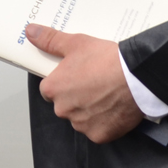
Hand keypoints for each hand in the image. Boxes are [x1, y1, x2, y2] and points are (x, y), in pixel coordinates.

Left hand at [27, 24, 143, 143]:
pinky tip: (114, 108)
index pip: (49, 89)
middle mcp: (63, 110)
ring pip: (81, 118)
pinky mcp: (99, 135)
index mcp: (53, 89)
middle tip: (95, 83)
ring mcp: (81, 125)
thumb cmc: (106, 60)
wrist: (136, 77)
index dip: (62, 82)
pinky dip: (104, 122)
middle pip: (65, 105)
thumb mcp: (75, 43)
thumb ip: (50, 39)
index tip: (76, 76)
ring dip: (89, 110)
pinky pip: (98, 129)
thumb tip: (30, 31)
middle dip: (76, 97)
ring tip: (107, 94)